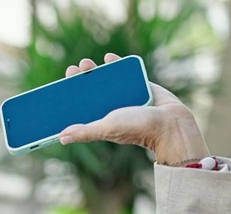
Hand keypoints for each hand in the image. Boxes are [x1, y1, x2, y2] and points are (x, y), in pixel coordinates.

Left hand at [56, 53, 209, 165]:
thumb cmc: (137, 128)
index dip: (71, 97)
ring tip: (86, 64)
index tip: (60, 87)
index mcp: (102, 117)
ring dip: (95, 70)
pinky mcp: (139, 84)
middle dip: (81, 80)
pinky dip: (117, 64)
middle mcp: (112, 106)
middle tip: (73, 71)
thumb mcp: (107, 128)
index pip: (82, 106)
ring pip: (107, 80)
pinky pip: (126, 72)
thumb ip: (86, 132)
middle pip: (92, 90)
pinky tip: (108, 58)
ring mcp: (125, 95)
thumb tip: (62, 137)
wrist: (170, 122)